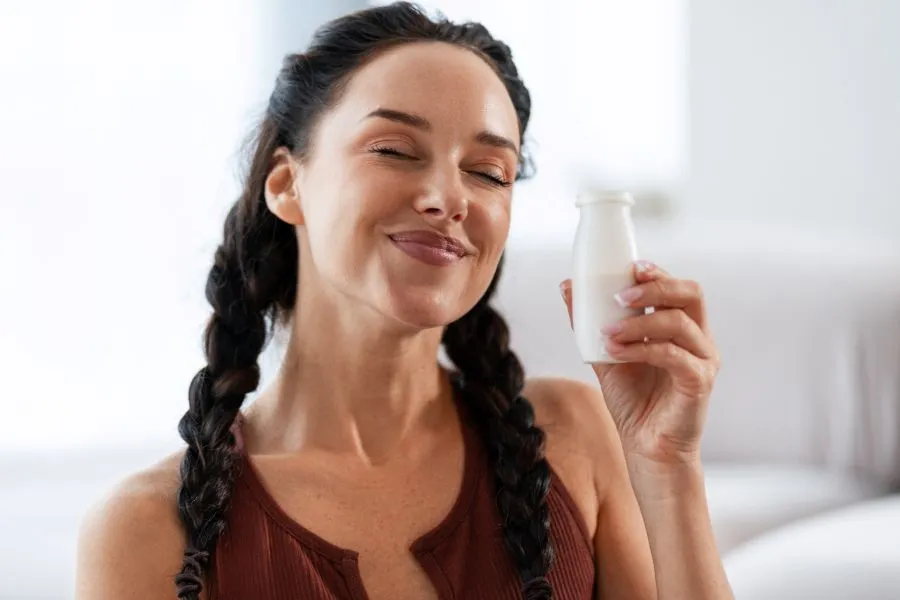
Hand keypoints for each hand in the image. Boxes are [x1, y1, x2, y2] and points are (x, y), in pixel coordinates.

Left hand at [560, 261, 720, 465]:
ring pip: (679, 323)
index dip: (657, 272)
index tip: (629, 268)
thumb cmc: (633, 400)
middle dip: (655, 287)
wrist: (647, 447)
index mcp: (681, 326)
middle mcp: (698, 338)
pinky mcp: (699, 381)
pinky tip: (617, 352)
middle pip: (690, 294)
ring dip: (639, 323)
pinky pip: (675, 355)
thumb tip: (567, 286)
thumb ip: (589, 322)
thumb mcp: (606, 353)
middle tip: (619, 297)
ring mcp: (703, 359)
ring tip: (607, 333)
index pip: (678, 286)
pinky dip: (643, 349)